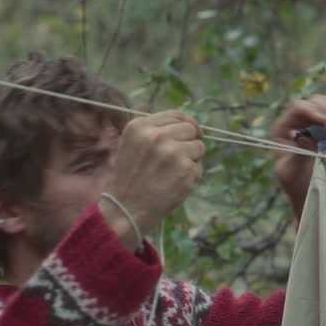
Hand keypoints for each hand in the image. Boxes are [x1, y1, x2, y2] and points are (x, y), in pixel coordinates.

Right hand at [107, 111, 205, 237]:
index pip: (175, 115)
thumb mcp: (132, 145)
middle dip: (189, 143)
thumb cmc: (131, 179)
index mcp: (140, 126)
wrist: (126, 209)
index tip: (193, 132)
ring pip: (199, 147)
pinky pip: (199, 168)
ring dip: (191, 160)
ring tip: (172, 174)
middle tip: (176, 160)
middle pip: (190, 129)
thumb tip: (187, 124)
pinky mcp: (185, 170)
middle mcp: (156, 136)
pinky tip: (173, 186)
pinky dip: (191, 178)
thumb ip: (154, 131)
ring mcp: (172, 152)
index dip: (187, 123)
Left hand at [271, 95, 325, 219]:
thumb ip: (297, 154)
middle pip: (319, 101)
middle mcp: (303, 120)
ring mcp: (322, 122)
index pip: (299, 107)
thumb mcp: (290, 172)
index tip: (324, 120)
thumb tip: (306, 136)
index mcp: (285, 127)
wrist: (311, 194)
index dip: (312, 110)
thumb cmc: (295, 184)